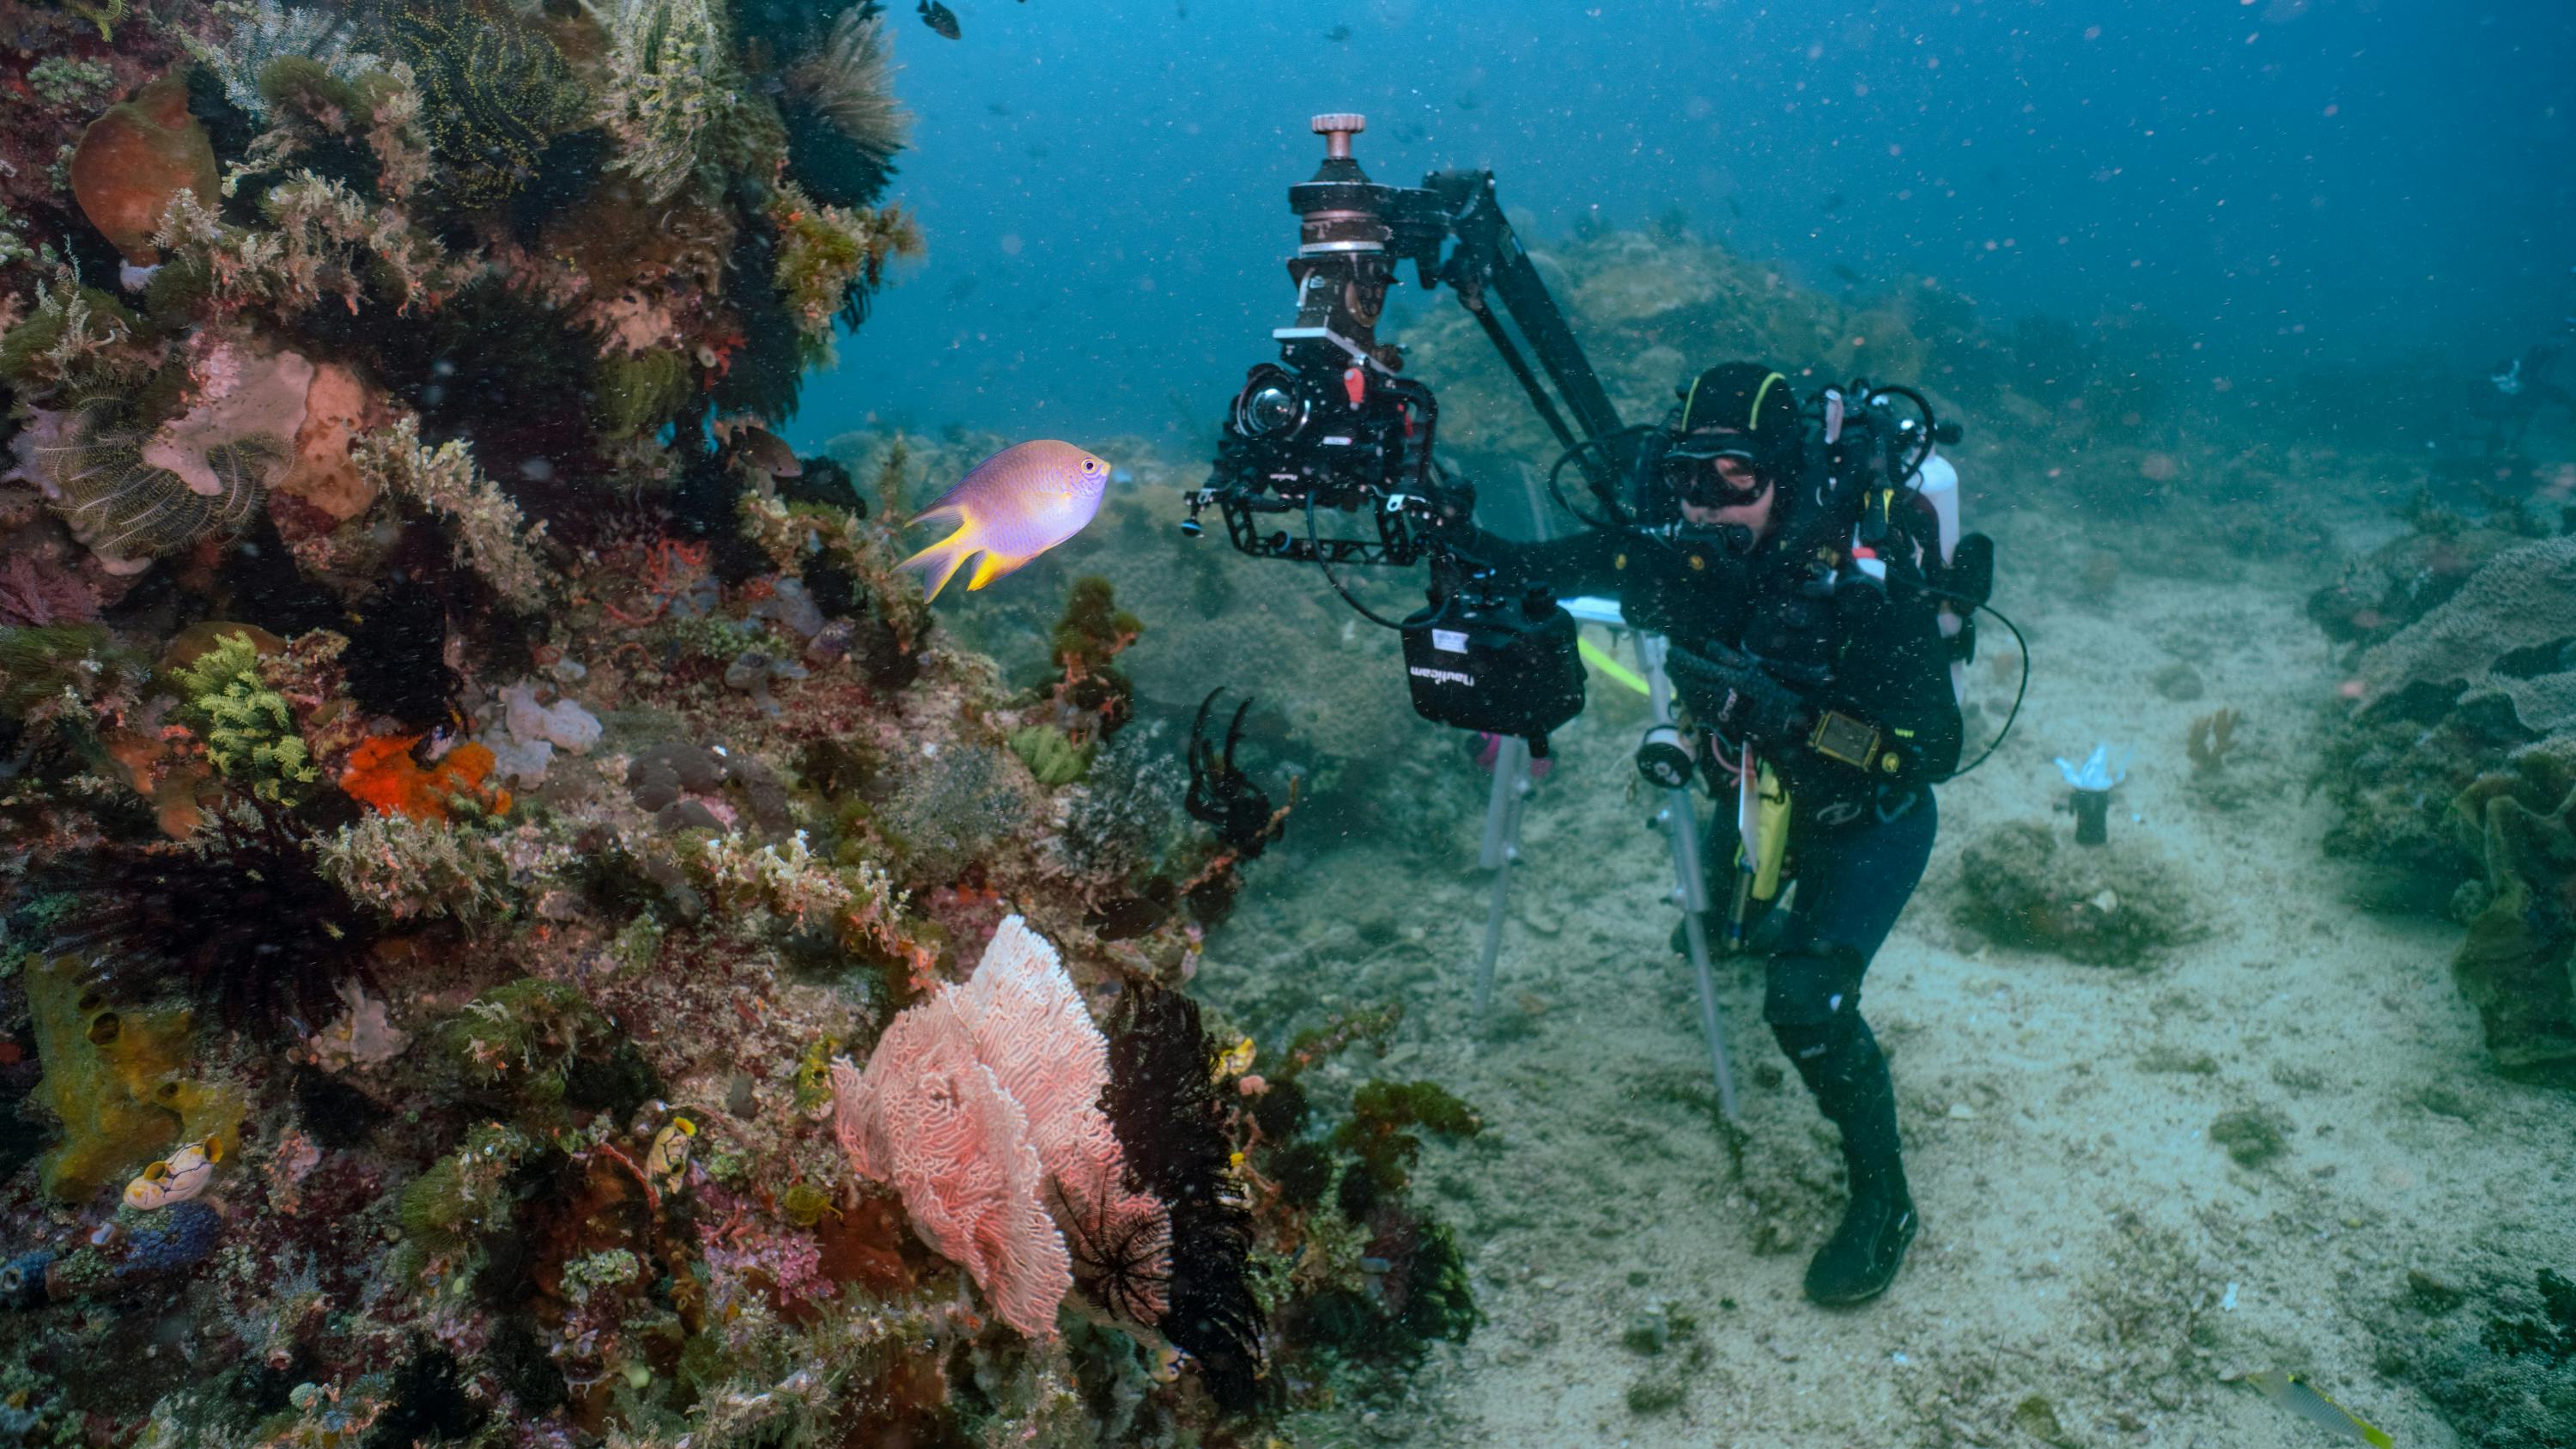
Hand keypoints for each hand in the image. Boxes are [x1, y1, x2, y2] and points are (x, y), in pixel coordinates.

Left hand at [1665, 642, 1811, 747]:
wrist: (1774, 717)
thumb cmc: (1763, 688)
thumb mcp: (1748, 665)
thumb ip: (1725, 654)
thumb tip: (1706, 645)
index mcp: (1722, 676)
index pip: (1692, 664)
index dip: (1679, 657)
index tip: (1672, 650)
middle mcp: (1713, 692)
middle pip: (1685, 679)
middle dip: (1674, 669)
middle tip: (1668, 661)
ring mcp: (1711, 707)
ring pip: (1687, 693)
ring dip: (1677, 682)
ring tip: (1672, 674)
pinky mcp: (1714, 720)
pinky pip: (1693, 707)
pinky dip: (1685, 697)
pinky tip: (1684, 691)